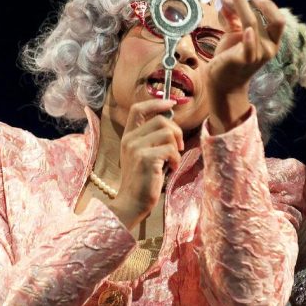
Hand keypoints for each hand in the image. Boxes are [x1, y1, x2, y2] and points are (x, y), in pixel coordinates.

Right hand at [108, 99, 183, 229]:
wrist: (132, 202)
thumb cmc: (143, 180)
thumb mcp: (142, 154)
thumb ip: (152, 138)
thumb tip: (171, 121)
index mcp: (128, 136)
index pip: (138, 109)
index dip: (156, 102)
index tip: (171, 103)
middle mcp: (130, 139)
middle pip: (161, 120)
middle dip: (176, 131)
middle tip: (178, 146)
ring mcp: (136, 148)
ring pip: (168, 133)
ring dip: (176, 147)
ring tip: (173, 161)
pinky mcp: (145, 158)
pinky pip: (170, 149)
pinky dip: (176, 159)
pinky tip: (171, 169)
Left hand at [206, 0, 285, 132]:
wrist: (222, 82)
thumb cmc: (230, 56)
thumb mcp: (233, 33)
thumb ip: (233, 15)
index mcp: (271, 40)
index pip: (277, 18)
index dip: (267, 3)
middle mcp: (269, 47)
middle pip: (274, 20)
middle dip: (262, 2)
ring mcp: (258, 54)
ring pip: (254, 24)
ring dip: (241, 6)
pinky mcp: (244, 60)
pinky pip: (250, 47)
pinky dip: (249, 38)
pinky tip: (247, 30)